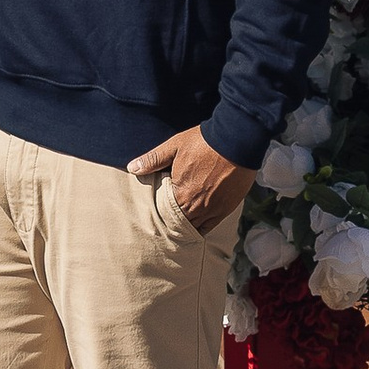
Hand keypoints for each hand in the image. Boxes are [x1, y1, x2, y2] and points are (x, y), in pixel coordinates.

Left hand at [129, 126, 254, 231]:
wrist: (236, 140)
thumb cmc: (204, 142)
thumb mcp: (174, 146)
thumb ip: (153, 159)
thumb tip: (132, 168)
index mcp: (180, 193)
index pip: (163, 214)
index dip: (158, 214)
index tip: (153, 215)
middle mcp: (196, 206)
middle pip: (179, 223)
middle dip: (171, 222)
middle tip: (164, 223)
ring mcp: (212, 209)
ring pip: (194, 227)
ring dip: (186, 226)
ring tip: (178, 226)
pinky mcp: (226, 208)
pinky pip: (210, 226)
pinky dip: (202, 228)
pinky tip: (196, 227)